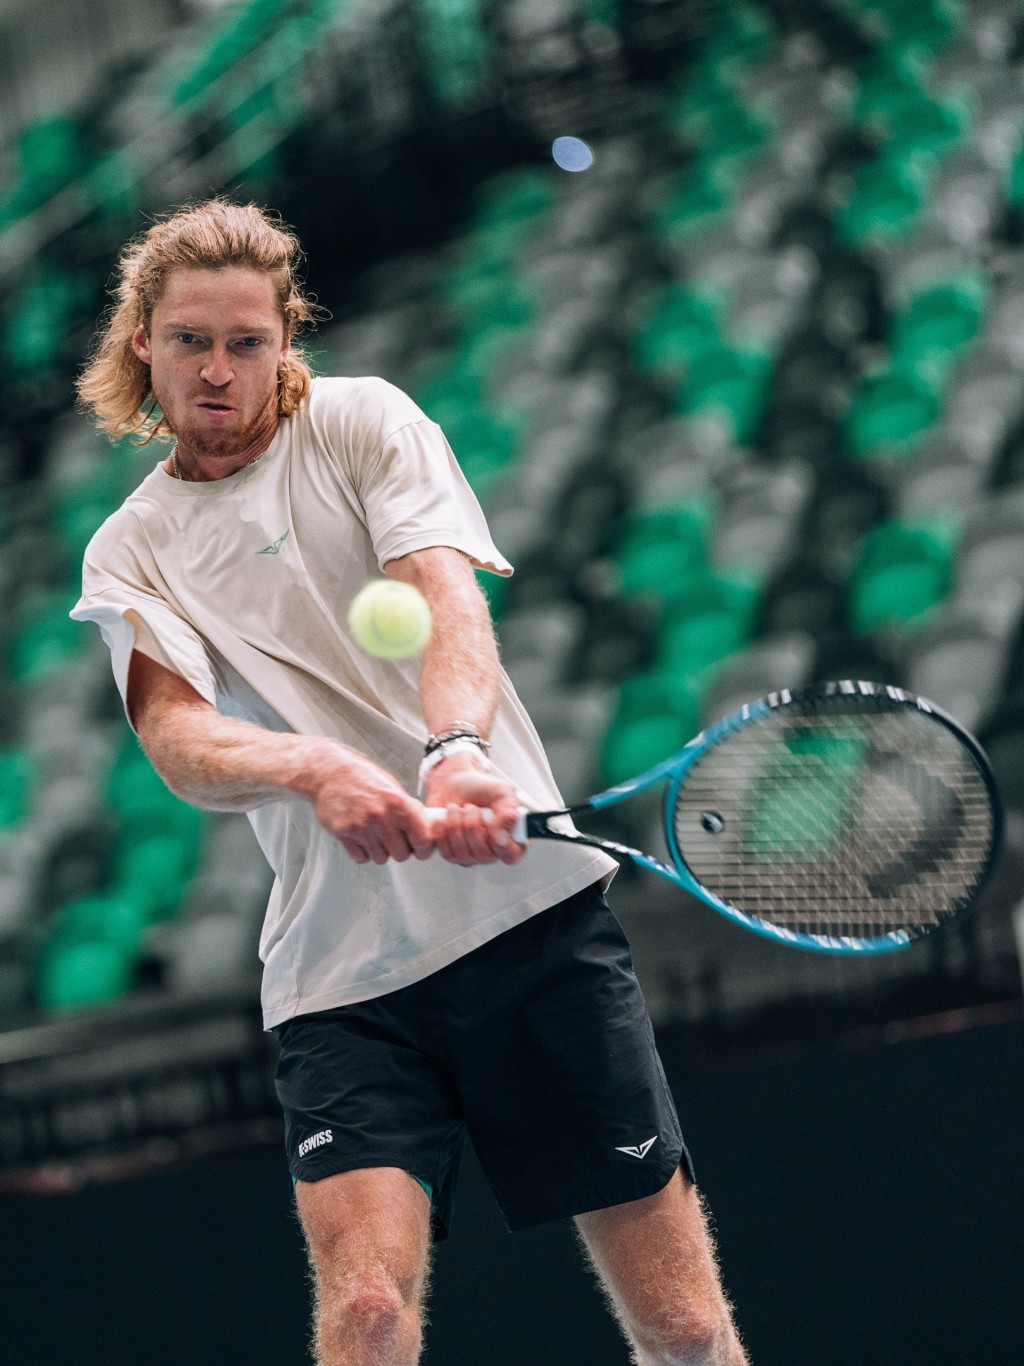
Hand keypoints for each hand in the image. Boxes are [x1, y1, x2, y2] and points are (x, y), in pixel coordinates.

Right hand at [305, 745, 435, 865]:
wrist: (329, 772)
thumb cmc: (361, 776)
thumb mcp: (392, 786)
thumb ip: (408, 808)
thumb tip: (425, 829)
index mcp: (398, 802)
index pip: (423, 839)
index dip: (424, 848)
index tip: (422, 849)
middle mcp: (381, 816)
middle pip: (402, 855)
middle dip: (400, 850)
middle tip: (395, 840)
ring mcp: (361, 826)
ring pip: (381, 859)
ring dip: (381, 851)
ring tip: (376, 835)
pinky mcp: (344, 834)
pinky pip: (361, 858)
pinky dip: (363, 852)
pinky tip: (362, 838)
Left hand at [424, 752, 526, 866]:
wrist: (453, 784)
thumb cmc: (480, 789)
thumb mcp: (502, 791)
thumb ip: (509, 811)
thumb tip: (503, 836)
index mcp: (510, 837)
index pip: (512, 855)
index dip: (503, 847)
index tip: (493, 828)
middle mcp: (492, 850)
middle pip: (484, 855)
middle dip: (473, 826)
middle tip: (471, 808)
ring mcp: (471, 856)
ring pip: (463, 854)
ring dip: (457, 825)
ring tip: (458, 809)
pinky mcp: (451, 854)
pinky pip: (446, 852)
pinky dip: (444, 830)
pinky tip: (447, 818)